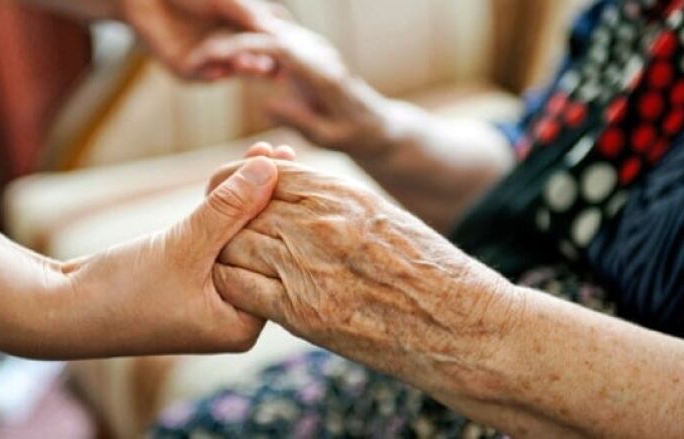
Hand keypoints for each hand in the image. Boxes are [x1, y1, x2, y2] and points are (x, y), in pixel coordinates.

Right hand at [55, 155, 279, 357]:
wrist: (59, 310)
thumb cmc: (122, 292)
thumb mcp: (184, 246)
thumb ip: (229, 209)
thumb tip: (271, 168)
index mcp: (242, 325)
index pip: (279, 261)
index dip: (287, 212)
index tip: (299, 168)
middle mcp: (233, 315)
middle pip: (263, 247)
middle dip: (269, 198)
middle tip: (285, 152)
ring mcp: (211, 297)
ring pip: (238, 237)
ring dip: (246, 195)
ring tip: (267, 150)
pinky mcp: (190, 279)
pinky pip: (215, 237)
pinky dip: (222, 207)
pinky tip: (238, 172)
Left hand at [120, 0, 278, 78]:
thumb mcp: (226, 0)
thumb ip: (248, 14)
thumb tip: (275, 29)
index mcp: (237, 29)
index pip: (263, 46)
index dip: (277, 52)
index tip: (292, 57)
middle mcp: (224, 46)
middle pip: (249, 62)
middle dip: (262, 66)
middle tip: (277, 71)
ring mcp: (204, 59)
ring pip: (227, 69)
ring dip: (240, 69)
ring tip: (252, 66)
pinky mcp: (183, 67)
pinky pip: (201, 74)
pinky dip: (211, 72)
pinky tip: (219, 70)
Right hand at [186, 20, 399, 157]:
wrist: (377, 125)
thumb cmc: (356, 136)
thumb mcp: (330, 137)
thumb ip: (300, 119)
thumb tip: (264, 103)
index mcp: (324, 72)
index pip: (280, 48)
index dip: (245, 48)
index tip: (214, 57)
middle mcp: (319, 53)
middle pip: (267, 35)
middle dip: (230, 42)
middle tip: (196, 58)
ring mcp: (313, 50)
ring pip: (267, 35)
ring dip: (234, 42)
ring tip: (202, 58)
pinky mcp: (306, 54)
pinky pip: (271, 44)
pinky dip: (246, 48)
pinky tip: (222, 59)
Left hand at [210, 162, 520, 382]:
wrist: (459, 325)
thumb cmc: (429, 270)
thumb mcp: (384, 216)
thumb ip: (335, 203)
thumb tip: (296, 194)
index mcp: (342, 194)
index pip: (269, 174)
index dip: (242, 183)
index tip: (234, 196)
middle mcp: (320, 223)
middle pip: (244, 208)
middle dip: (228, 219)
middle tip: (223, 233)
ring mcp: (308, 267)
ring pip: (234, 246)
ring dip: (229, 254)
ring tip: (234, 263)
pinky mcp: (302, 313)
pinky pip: (240, 290)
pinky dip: (233, 288)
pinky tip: (244, 293)